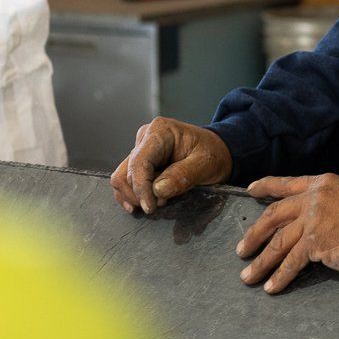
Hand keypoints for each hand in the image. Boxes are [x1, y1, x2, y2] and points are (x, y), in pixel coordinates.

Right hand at [110, 118, 232, 214]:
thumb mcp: (205, 164)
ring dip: (135, 196)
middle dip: (141, 194)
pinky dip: (130, 196)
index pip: (139, 162)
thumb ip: (183, 175)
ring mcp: (140, 150)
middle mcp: (145, 138)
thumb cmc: (213, 154)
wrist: (216, 152)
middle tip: (164, 203)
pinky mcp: (138, 163)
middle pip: (127, 173)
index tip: (150, 207)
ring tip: (159, 202)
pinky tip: (143, 205)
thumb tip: (158, 190)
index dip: (141, 188)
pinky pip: (124, 181)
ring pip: (121, 178)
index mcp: (160, 131)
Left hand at [236, 175, 338, 292]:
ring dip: (261, 262)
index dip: (266, 187)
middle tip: (242, 250)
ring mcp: (312, 221)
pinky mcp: (315, 243)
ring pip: (278, 243)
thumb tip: (310, 225)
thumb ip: (326, 206)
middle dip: (254, 234)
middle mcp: (313, 199)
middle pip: (274, 216)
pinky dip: (280, 277)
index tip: (251, 191)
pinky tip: (272, 288)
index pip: (287, 184)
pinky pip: (291, 262)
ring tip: (248, 277)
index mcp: (321, 184)